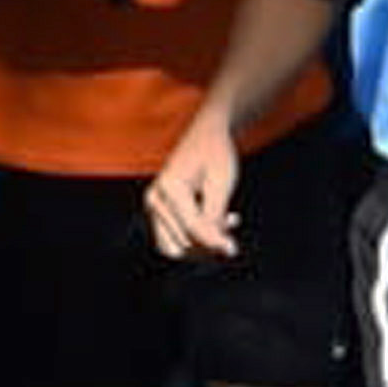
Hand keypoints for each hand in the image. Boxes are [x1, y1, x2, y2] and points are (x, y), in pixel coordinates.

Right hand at [143, 115, 243, 260]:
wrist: (206, 135)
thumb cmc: (216, 154)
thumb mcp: (221, 184)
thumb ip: (216, 218)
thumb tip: (223, 251)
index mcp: (170, 187)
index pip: (192, 228)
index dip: (214, 242)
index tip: (233, 250)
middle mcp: (155, 199)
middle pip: (182, 242)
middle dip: (208, 243)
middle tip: (231, 231)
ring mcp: (154, 206)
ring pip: (175, 247)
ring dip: (201, 244)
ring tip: (225, 225)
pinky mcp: (159, 211)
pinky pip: (175, 238)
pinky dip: (196, 238)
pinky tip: (220, 222)